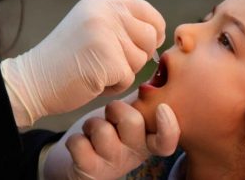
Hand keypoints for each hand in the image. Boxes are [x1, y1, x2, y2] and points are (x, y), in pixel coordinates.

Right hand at [0, 0, 164, 124]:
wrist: (33, 81)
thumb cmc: (66, 60)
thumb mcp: (92, 28)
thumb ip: (121, 25)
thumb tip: (157, 35)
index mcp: (102, 4)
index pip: (146, 10)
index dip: (155, 29)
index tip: (149, 43)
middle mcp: (105, 14)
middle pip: (150, 36)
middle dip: (139, 54)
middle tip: (114, 62)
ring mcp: (105, 35)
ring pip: (141, 59)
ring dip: (125, 72)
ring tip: (99, 70)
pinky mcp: (107, 60)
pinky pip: (129, 78)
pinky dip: (115, 86)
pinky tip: (95, 81)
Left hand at [43, 100, 179, 179]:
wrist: (78, 162)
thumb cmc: (108, 131)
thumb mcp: (129, 115)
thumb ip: (144, 99)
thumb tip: (156, 75)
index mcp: (149, 140)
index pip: (167, 140)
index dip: (168, 126)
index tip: (162, 108)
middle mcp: (136, 154)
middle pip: (132, 120)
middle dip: (114, 109)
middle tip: (110, 116)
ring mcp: (114, 164)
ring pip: (102, 130)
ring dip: (91, 125)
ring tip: (92, 132)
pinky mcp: (90, 171)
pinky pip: (79, 143)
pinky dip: (75, 140)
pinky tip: (81, 144)